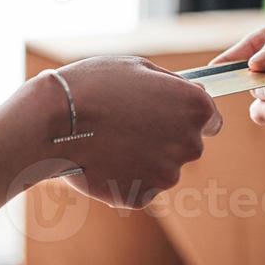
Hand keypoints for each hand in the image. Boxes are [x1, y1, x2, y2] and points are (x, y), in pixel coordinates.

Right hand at [38, 56, 221, 207]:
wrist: (54, 121)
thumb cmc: (94, 86)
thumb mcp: (139, 68)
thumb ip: (171, 86)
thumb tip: (188, 93)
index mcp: (195, 108)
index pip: (211, 120)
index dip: (188, 117)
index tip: (168, 115)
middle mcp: (190, 144)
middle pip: (187, 146)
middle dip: (165, 138)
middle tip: (129, 125)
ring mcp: (167, 174)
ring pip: (162, 167)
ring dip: (144, 158)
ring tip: (110, 140)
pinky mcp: (143, 196)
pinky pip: (139, 186)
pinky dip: (125, 177)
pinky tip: (103, 159)